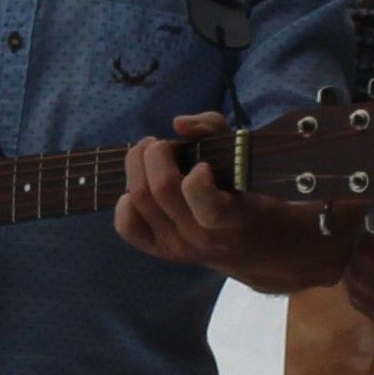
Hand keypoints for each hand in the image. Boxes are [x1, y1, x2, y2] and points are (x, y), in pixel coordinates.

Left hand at [115, 112, 249, 268]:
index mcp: (230, 218)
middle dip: (156, 152)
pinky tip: (142, 186)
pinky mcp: (155, 250)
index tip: (203, 165)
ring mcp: (176, 247)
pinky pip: (126, 224)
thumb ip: (213, 129)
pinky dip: (125, 200)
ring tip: (149, 156)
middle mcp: (200, 237)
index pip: (206, 206)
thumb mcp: (241, 156)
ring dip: (137, 165)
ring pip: (137, 198)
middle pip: (160, 188)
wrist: (248, 244)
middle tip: (166, 146)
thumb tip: (179, 124)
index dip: (197, 178)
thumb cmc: (245, 193)